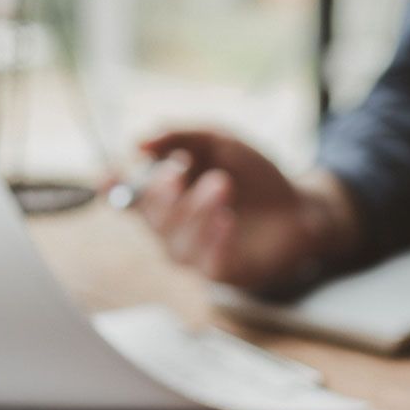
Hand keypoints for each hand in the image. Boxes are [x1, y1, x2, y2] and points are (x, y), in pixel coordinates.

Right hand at [124, 129, 360, 290]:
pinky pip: (206, 264)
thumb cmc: (253, 176)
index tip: (110, 175)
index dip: (114, 189)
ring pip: (177, 244)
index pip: (128, 197)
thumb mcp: (218, 142)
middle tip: (181, 170)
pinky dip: (213, 241)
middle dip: (162, 194)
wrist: (299, 207)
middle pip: (152, 220)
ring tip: (222, 184)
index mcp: (166, 196)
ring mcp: (196, 253)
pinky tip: (227, 221)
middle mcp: (174, 228)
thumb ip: (180, 137)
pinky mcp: (222, 272)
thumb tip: (139, 143)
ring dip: (195, 212)